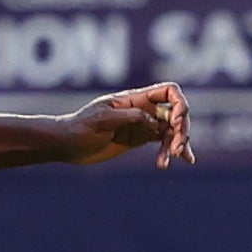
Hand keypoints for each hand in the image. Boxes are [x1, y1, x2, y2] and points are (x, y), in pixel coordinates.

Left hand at [63, 82, 192, 169]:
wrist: (65, 144)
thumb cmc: (78, 128)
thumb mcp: (102, 120)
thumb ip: (129, 117)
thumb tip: (155, 121)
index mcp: (134, 99)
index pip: (169, 91)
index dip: (179, 104)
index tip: (174, 122)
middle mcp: (142, 109)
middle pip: (176, 112)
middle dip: (180, 130)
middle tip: (174, 149)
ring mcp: (142, 124)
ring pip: (171, 130)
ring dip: (177, 144)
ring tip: (169, 159)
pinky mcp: (139, 139)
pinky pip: (163, 142)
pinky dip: (174, 150)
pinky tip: (186, 160)